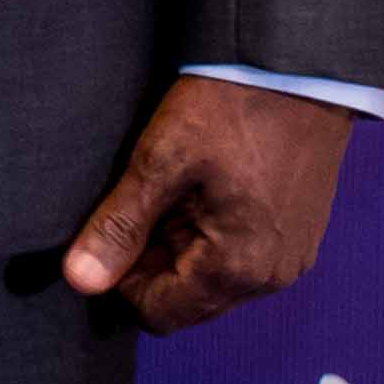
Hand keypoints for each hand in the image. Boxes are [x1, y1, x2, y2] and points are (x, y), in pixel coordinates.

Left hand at [61, 73, 354, 332]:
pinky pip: (238, 257)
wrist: (303, 69)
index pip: (158, 314)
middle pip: (185, 300)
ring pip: (209, 279)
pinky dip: (209, 233)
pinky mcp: (297, 235)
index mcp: (238, 269)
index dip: (120, 281)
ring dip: (179, 246)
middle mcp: (271, 278)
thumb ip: (120, 226)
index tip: (107, 231)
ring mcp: (290, 258)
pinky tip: (200, 187)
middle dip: (150, 262)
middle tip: (138, 200)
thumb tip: (80, 281)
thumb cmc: (232, 109)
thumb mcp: (162, 160)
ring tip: (170, 188)